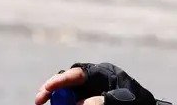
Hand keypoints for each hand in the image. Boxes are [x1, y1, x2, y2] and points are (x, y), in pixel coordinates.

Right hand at [36, 63, 164, 104]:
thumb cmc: (137, 102)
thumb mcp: (122, 100)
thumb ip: (103, 101)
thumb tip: (79, 104)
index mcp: (101, 73)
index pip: (77, 74)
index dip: (60, 80)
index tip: (47, 90)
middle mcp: (91, 82)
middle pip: (66, 83)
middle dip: (52, 90)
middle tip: (39, 100)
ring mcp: (88, 93)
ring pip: (67, 95)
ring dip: (58, 100)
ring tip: (46, 102)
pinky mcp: (87, 101)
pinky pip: (73, 101)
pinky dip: (66, 103)